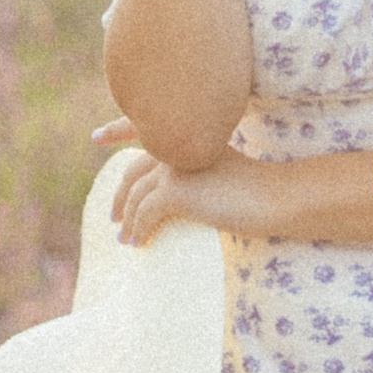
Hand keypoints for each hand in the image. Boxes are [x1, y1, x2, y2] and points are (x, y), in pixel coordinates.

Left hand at [109, 143, 271, 244]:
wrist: (276, 196)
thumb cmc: (260, 189)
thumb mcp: (223, 172)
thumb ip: (199, 171)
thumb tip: (179, 193)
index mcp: (189, 134)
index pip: (144, 128)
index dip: (117, 130)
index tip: (95, 137)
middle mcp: (177, 144)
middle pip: (133, 169)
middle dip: (118, 193)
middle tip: (113, 215)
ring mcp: (174, 166)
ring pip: (135, 196)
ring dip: (127, 220)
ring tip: (126, 238)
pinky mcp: (175, 191)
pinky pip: (144, 214)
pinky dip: (138, 231)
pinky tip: (139, 244)